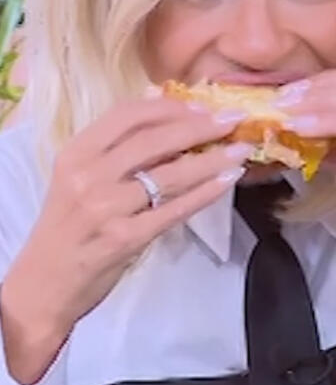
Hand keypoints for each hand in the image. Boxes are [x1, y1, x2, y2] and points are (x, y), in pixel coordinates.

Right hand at [2, 96, 251, 384]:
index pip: (127, 116)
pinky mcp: (126, 238)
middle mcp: (89, 176)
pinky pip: (175, 209)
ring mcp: (106, 208)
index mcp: (76, 154)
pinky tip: (228, 180)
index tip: (203, 105)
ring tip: (241, 149)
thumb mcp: (80, 178)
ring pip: (170, 174)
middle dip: (201, 127)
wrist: (44, 284)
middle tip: (234, 119)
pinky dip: (206, 192)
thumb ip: (117, 145)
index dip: (170, 107)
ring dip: (213, 159)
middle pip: (154, 141)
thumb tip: (161, 100)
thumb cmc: (69, 226)